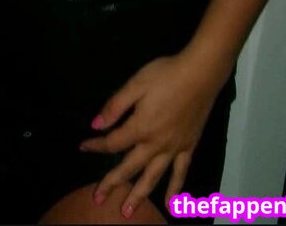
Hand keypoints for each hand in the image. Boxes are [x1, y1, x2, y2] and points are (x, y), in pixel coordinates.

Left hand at [79, 52, 218, 218]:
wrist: (201, 73)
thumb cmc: (166, 74)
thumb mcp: (136, 83)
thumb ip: (116, 105)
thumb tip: (96, 125)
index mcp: (140, 127)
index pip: (113, 143)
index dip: (96, 145)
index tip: (84, 147)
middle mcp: (156, 144)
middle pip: (129, 167)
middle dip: (112, 182)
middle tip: (97, 199)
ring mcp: (174, 148)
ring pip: (153, 177)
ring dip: (139, 196)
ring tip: (127, 213)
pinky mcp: (189, 146)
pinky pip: (181, 172)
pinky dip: (175, 190)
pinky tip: (171, 205)